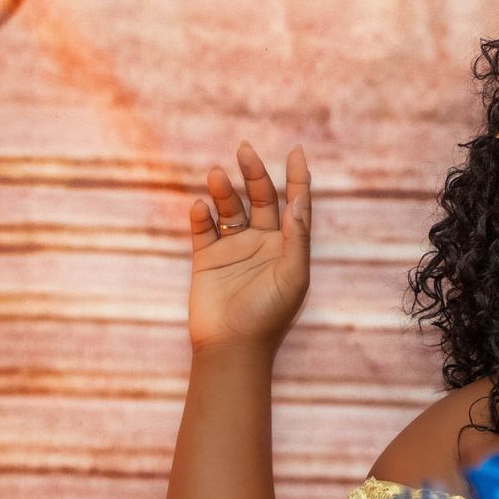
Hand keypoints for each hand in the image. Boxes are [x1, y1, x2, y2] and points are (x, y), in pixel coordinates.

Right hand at [187, 142, 309, 353]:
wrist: (231, 347)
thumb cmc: (268, 316)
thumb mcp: (292, 277)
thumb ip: (296, 239)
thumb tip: (297, 202)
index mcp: (287, 247)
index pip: (295, 205)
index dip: (298, 178)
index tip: (297, 151)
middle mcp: (262, 243)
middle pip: (260, 198)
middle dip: (254, 174)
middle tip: (245, 150)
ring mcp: (234, 250)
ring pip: (229, 209)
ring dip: (224, 191)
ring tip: (217, 175)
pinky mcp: (207, 259)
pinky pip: (203, 229)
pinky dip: (200, 215)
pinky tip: (201, 208)